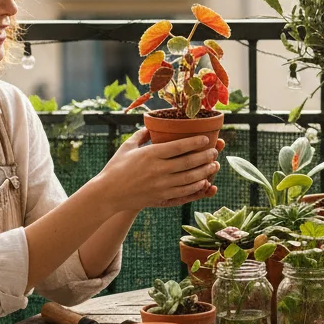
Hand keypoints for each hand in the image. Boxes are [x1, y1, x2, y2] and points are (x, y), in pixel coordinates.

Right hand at [94, 129, 220, 210]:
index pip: (178, 147)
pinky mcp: (161, 198)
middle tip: (215, 152)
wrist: (107, 193)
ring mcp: (160, 186)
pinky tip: (204, 182)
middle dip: (205, 157)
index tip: (207, 138)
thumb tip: (153, 125)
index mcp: (150, 155)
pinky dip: (196, 188)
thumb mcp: (127, 147)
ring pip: (190, 179)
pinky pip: (184, 194)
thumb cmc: (116, 167)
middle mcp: (158, 170)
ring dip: (205, 172)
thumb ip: (141, 134)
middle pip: (188, 163)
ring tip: (214, 166)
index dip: (195, 142)